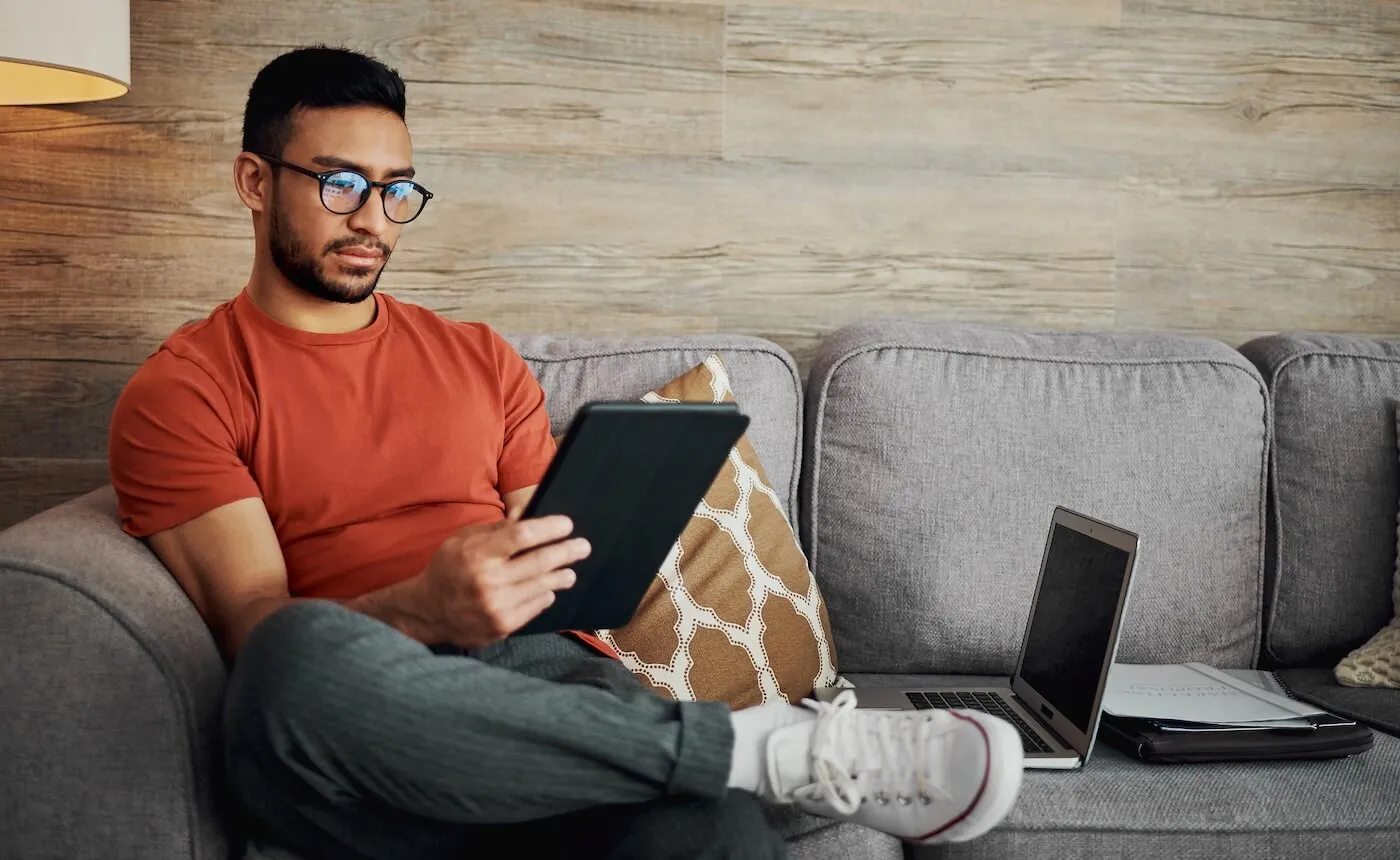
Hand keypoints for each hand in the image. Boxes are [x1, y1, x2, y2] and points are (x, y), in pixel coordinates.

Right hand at [422, 515, 589, 648]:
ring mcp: (497, 606)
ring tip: (570, 571)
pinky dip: (545, 595)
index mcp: (477, 554)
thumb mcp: (464, 540)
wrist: (428, 611)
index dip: (549, 529)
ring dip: (562, 576)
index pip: (522, 536)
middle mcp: (488, 580)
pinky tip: (548, 590)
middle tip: (584, 547)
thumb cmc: (449, 568)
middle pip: (540, 562)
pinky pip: (536, 607)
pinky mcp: (503, 625)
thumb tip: (528, 512)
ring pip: (543, 586)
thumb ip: (497, 529)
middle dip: (567, 552)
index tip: (567, 524)